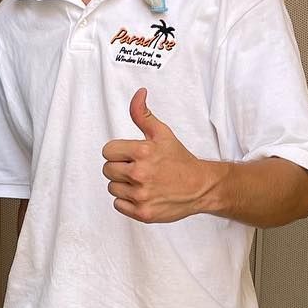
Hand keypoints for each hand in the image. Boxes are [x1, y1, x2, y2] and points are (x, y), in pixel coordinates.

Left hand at [102, 88, 214, 223]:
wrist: (200, 186)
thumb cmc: (180, 160)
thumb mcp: (162, 133)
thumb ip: (143, 114)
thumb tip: (138, 94)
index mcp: (142, 152)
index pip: (108, 151)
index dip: (118, 152)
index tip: (131, 155)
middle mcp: (140, 174)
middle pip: (107, 170)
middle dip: (119, 167)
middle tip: (137, 168)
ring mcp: (141, 195)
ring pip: (112, 187)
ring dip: (123, 185)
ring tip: (142, 182)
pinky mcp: (142, 213)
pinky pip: (118, 205)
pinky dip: (127, 201)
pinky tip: (142, 194)